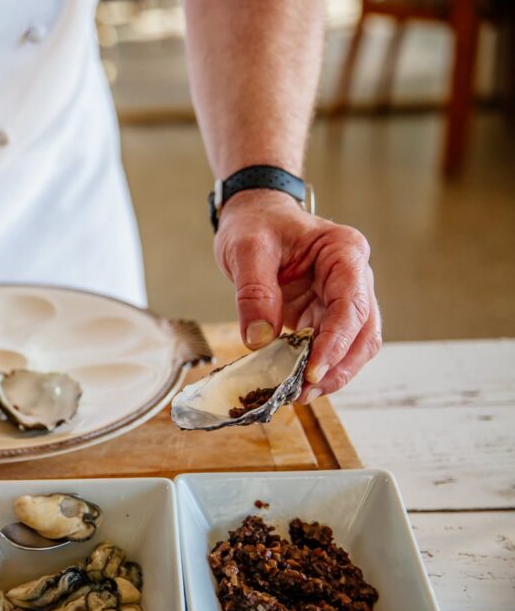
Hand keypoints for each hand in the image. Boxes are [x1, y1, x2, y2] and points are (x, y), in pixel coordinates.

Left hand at [214, 190, 381, 401]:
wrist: (254, 216)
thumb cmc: (256, 223)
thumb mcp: (247, 249)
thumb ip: (254, 292)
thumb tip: (259, 340)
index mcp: (344, 252)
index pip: (350, 305)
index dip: (335, 342)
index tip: (312, 371)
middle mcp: (353, 277)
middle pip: (363, 332)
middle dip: (338, 366)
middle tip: (305, 392)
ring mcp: (341, 297)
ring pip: (354, 345)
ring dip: (331, 372)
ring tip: (300, 394)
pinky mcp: (324, 314)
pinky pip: (329, 346)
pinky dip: (315, 366)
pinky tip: (295, 382)